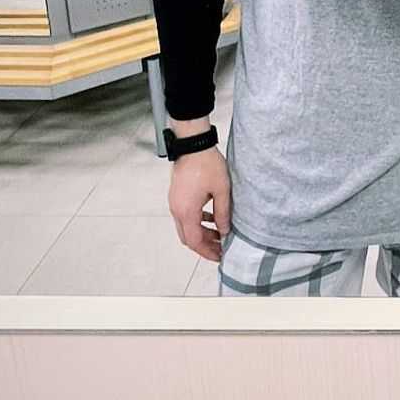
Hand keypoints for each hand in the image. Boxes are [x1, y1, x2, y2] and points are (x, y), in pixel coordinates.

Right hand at [168, 147, 231, 262]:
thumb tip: (225, 231)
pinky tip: (211, 217)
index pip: (195, 241)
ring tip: (219, 233)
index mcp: (186, 211)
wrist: (192, 144)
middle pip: (188, 237)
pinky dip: (197, 221)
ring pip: (186, 227)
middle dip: (205, 245)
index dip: (207, 252)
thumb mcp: (221, 190)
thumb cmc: (206, 163)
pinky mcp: (176, 196)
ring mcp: (175, 202)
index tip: (220, 256)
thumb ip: (223, 213)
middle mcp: (177, 209)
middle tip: (221, 248)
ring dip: (201, 233)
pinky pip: (185, 215)